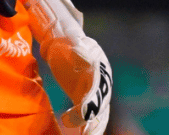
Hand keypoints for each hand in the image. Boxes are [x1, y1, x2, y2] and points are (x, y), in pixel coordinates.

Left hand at [27, 0, 112, 134]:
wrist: (67, 44)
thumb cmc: (70, 42)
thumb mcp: (74, 42)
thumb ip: (78, 48)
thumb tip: (77, 51)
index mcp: (99, 70)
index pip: (97, 88)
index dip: (92, 101)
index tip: (84, 111)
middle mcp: (101, 84)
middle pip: (100, 105)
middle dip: (94, 119)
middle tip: (85, 131)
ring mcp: (95, 94)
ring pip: (99, 114)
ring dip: (94, 127)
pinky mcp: (85, 100)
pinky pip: (91, 117)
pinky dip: (89, 127)